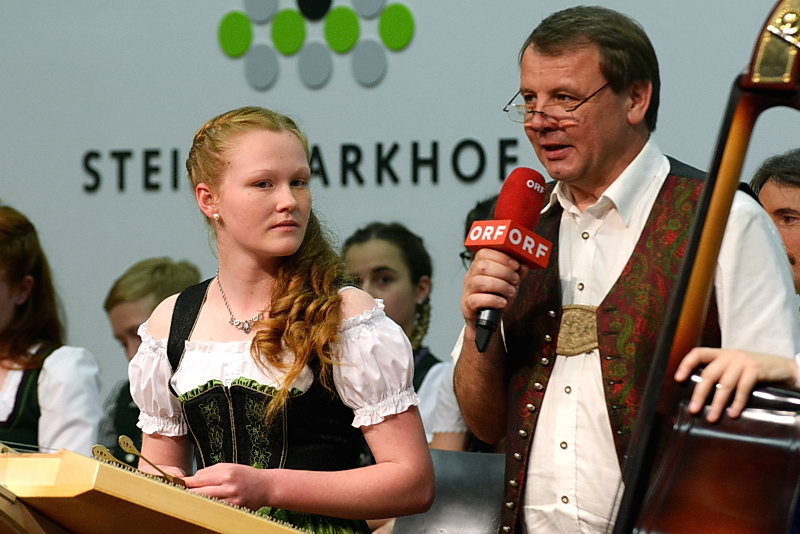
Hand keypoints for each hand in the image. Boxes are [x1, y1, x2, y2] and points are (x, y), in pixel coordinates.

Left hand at [182, 463, 269, 509]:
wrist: (266, 486)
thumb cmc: (245, 475)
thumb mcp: (229, 466)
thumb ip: (210, 471)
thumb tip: (192, 478)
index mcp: (226, 473)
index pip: (199, 479)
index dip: (186, 483)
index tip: (176, 484)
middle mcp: (229, 487)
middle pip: (200, 493)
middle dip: (188, 494)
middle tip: (177, 495)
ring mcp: (232, 500)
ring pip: (207, 503)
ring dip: (196, 502)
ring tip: (187, 501)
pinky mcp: (235, 510)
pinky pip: (216, 510)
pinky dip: (207, 508)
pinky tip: (202, 507)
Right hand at [461, 248, 527, 324]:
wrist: (486, 318)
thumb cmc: (496, 296)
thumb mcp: (509, 282)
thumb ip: (516, 272)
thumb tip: (524, 265)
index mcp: (479, 265)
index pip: (484, 253)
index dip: (501, 257)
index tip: (515, 265)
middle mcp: (471, 275)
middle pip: (482, 266)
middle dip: (504, 272)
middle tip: (515, 280)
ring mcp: (468, 290)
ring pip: (480, 282)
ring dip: (500, 286)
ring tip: (511, 292)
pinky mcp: (468, 304)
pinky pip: (477, 300)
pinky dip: (493, 300)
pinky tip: (503, 302)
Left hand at [674, 348, 798, 421]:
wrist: (784, 367)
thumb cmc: (756, 371)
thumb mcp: (736, 368)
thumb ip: (721, 375)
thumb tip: (702, 397)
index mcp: (722, 354)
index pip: (698, 353)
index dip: (686, 365)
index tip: (678, 379)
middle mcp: (730, 355)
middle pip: (709, 374)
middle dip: (700, 394)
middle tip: (694, 410)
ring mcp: (743, 361)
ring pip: (724, 384)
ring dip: (717, 403)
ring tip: (712, 417)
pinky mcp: (756, 369)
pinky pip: (742, 388)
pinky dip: (737, 402)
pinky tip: (733, 413)